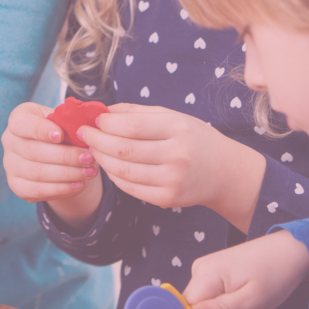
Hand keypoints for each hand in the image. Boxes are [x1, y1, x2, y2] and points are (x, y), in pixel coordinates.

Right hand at [1, 101, 100, 223]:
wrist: (58, 154)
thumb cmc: (63, 131)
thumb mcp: (65, 121)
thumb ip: (71, 123)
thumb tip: (86, 133)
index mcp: (19, 118)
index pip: (21, 124)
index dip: (39, 130)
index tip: (60, 135)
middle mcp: (9, 141)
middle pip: (33, 151)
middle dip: (64, 156)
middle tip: (88, 158)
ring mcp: (10, 164)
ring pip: (37, 173)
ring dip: (67, 174)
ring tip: (89, 172)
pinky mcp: (17, 185)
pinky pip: (37, 190)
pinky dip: (61, 189)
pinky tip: (79, 184)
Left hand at [81, 104, 266, 231]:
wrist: (225, 173)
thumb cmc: (194, 139)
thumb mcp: (174, 117)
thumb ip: (137, 112)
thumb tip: (102, 109)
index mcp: (178, 129)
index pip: (130, 125)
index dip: (105, 123)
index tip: (93, 120)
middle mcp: (177, 155)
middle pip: (122, 149)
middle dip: (96, 141)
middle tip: (83, 134)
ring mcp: (172, 179)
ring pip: (122, 170)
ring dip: (101, 159)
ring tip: (94, 149)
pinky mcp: (167, 198)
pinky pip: (129, 187)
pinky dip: (113, 176)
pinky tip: (109, 166)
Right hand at [183, 229, 308, 308]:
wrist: (290, 251)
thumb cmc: (276, 274)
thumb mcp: (251, 302)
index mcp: (205, 276)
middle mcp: (199, 272)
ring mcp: (206, 273)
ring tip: (255, 305)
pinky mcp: (215, 275)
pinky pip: (217, 303)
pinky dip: (236, 308)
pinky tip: (251, 300)